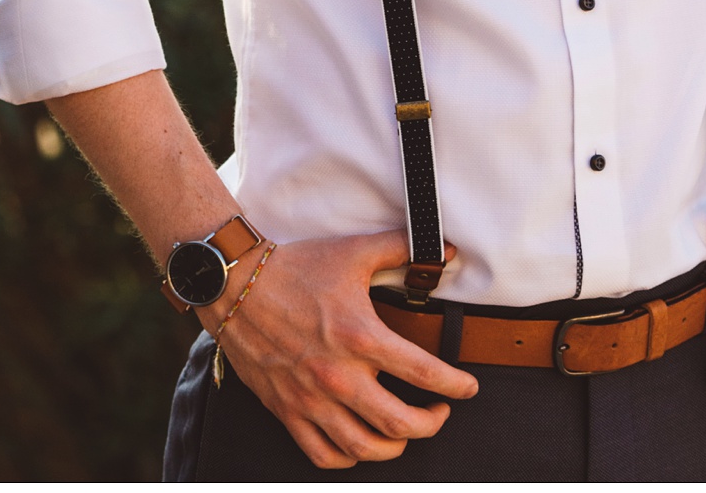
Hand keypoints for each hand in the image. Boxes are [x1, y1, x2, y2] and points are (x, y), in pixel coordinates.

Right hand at [203, 229, 478, 469]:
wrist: (237, 285)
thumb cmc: (297, 268)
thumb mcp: (352, 252)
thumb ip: (400, 249)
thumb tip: (443, 249)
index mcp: (360, 335)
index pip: (424, 372)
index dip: (455, 384)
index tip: (468, 387)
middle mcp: (339, 375)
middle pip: (400, 423)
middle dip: (431, 423)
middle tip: (441, 412)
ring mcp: (311, 398)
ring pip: (365, 447)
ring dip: (395, 446)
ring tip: (405, 431)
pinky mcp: (288, 410)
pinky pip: (323, 454)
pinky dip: (349, 457)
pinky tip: (360, 443)